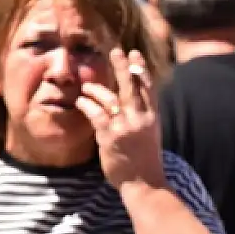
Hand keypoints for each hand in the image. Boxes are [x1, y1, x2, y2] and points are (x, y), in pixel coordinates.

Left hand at [76, 48, 166, 190]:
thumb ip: (142, 118)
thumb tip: (130, 104)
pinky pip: (96, 114)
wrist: (145, 183)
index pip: (148, 87)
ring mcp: (125, 127)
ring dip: (96, 89)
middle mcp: (141, 118)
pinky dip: (87, 105)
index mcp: (153, 117)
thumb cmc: (145, 161)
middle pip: (131, 86)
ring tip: (86, 87)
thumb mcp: (150, 135)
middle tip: (115, 51)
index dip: (140, 69)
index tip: (134, 54)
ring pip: (110, 98)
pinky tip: (81, 101)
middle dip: (123, 66)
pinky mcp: (110, 136)